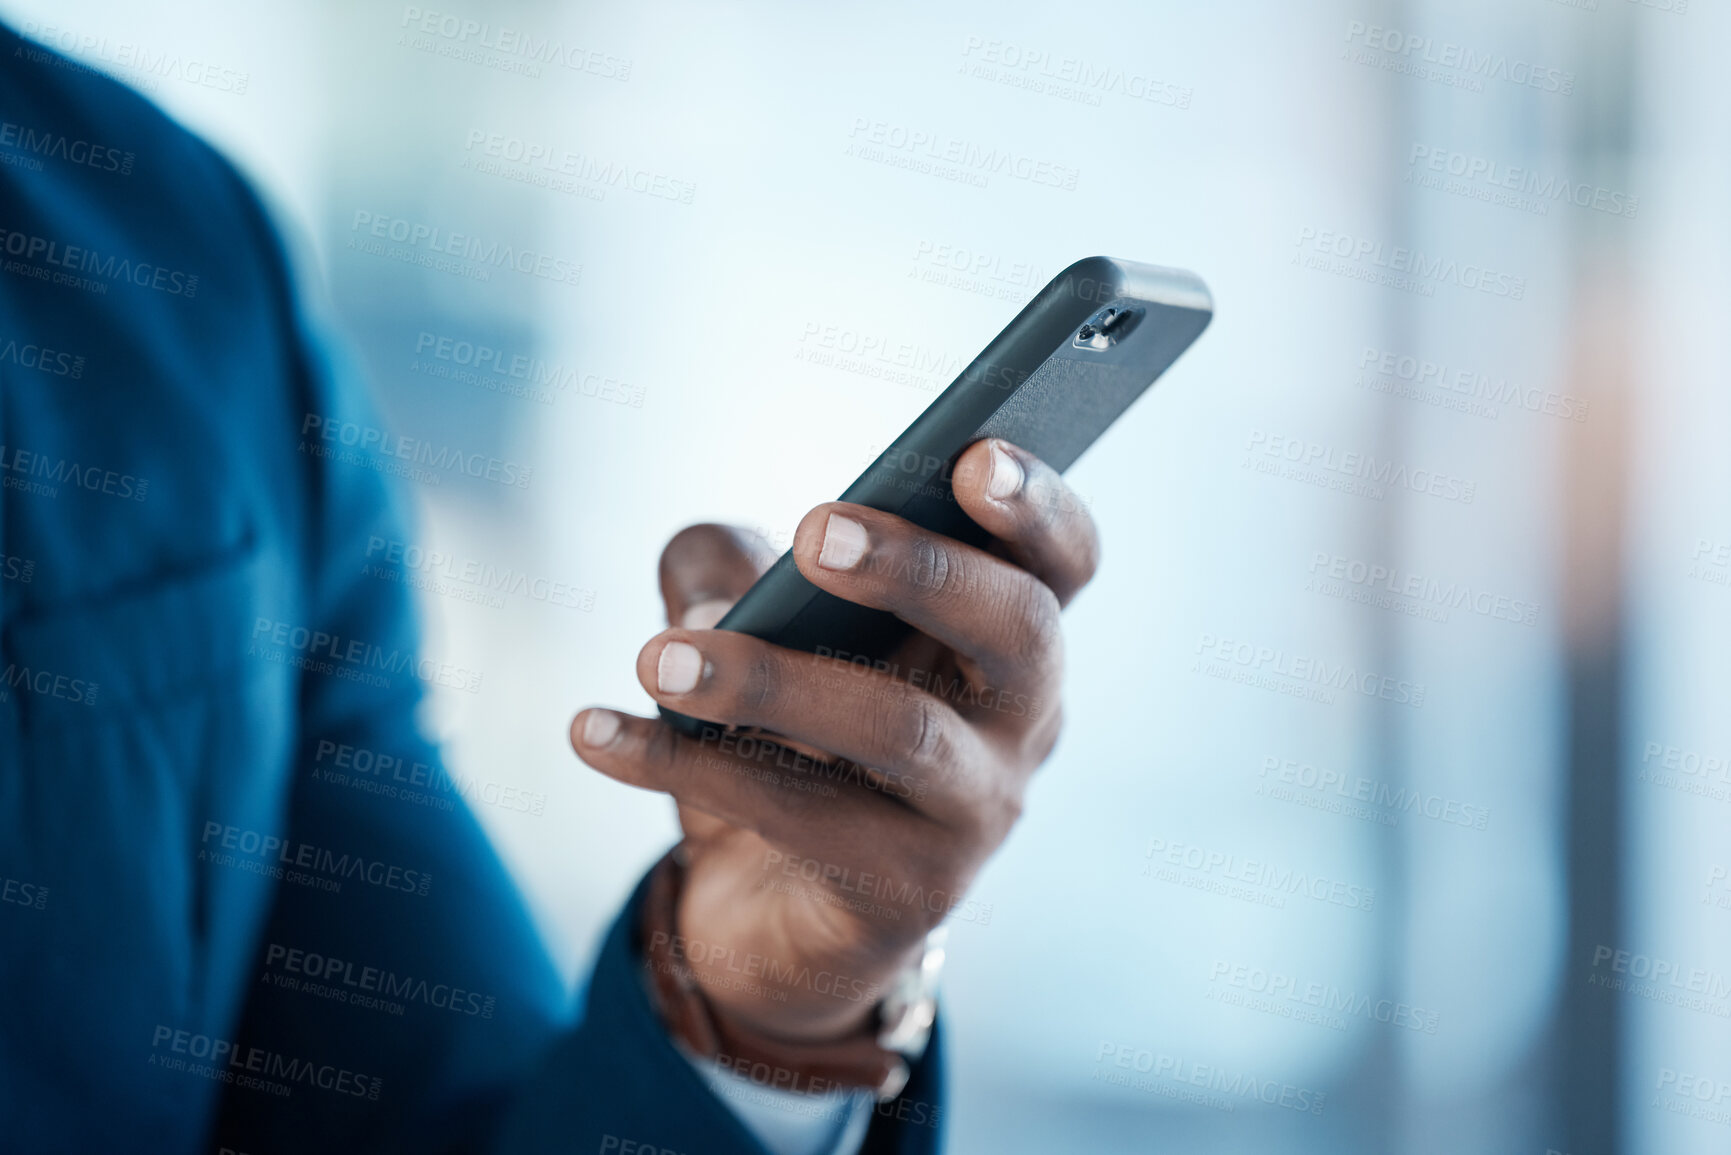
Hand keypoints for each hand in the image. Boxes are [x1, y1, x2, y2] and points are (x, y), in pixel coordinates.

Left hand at [571, 438, 1098, 1042]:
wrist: (773, 904)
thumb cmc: (789, 733)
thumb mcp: (759, 627)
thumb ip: (728, 566)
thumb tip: (712, 598)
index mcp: (1003, 635)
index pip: (1063, 562)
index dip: (1037, 507)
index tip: (972, 455)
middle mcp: (1024, 721)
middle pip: (1019, 630)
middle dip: (920, 570)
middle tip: (815, 534)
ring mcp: (977, 812)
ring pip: (901, 732)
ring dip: (771, 682)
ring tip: (658, 658)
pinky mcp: (910, 890)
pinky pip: (800, 817)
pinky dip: (683, 767)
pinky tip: (594, 734)